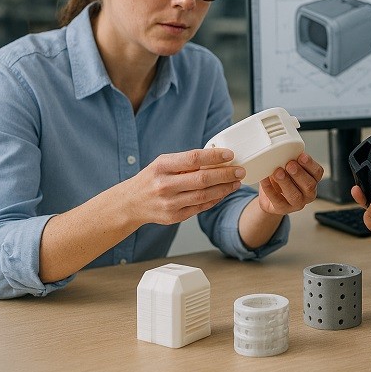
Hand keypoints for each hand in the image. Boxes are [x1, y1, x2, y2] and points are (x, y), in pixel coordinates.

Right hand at [123, 148, 242, 225]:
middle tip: (240, 170)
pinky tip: (224, 193)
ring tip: (236, 182)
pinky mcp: (174, 217)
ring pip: (204, 195)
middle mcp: (165, 185)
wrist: (130, 203)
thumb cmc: (151, 178)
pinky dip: (215, 199)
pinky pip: (200, 207)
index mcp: (162, 166)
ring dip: (224, 189)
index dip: (214, 156)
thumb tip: (216, 157)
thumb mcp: (163, 163)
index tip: (230, 154)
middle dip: (225, 174)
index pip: (193, 159)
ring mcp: (169, 203)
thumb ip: (186, 161)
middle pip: (202, 179)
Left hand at [257, 152, 323, 214]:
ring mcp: (297, 204)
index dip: (310, 164)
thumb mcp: (287, 168)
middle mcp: (308, 194)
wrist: (271, 198)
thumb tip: (283, 150)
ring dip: (286, 182)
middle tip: (290, 164)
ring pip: (295, 196)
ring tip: (278, 172)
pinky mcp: (283, 209)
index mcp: (313, 180)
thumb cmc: (282, 180)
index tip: (301, 156)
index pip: (317, 172)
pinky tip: (265, 180)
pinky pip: (277, 200)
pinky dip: (270, 189)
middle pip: (309, 185)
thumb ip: (289, 160)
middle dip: (299, 174)